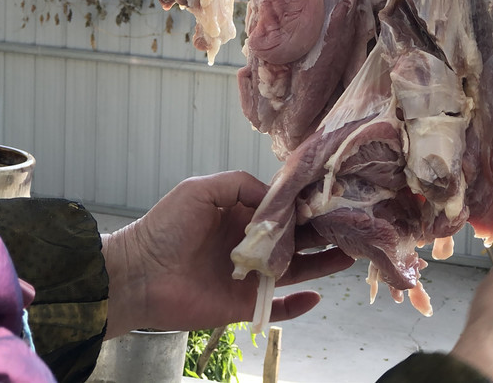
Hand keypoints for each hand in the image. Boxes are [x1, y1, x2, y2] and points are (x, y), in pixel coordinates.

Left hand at [101, 171, 352, 336]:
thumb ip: (241, 185)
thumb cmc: (166, 226)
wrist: (139, 273)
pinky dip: (297, 306)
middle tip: (353, 226)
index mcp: (240, 214)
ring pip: (294, 269)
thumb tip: (278, 197)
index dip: (305, 203)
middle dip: (323, 232)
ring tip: (349, 255)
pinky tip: (317, 298)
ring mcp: (248, 275)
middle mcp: (249, 243)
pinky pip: (277, 307)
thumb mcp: (202, 189)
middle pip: (296, 238)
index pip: (282, 208)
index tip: (331, 197)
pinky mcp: (242, 304)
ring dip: (322, 264)